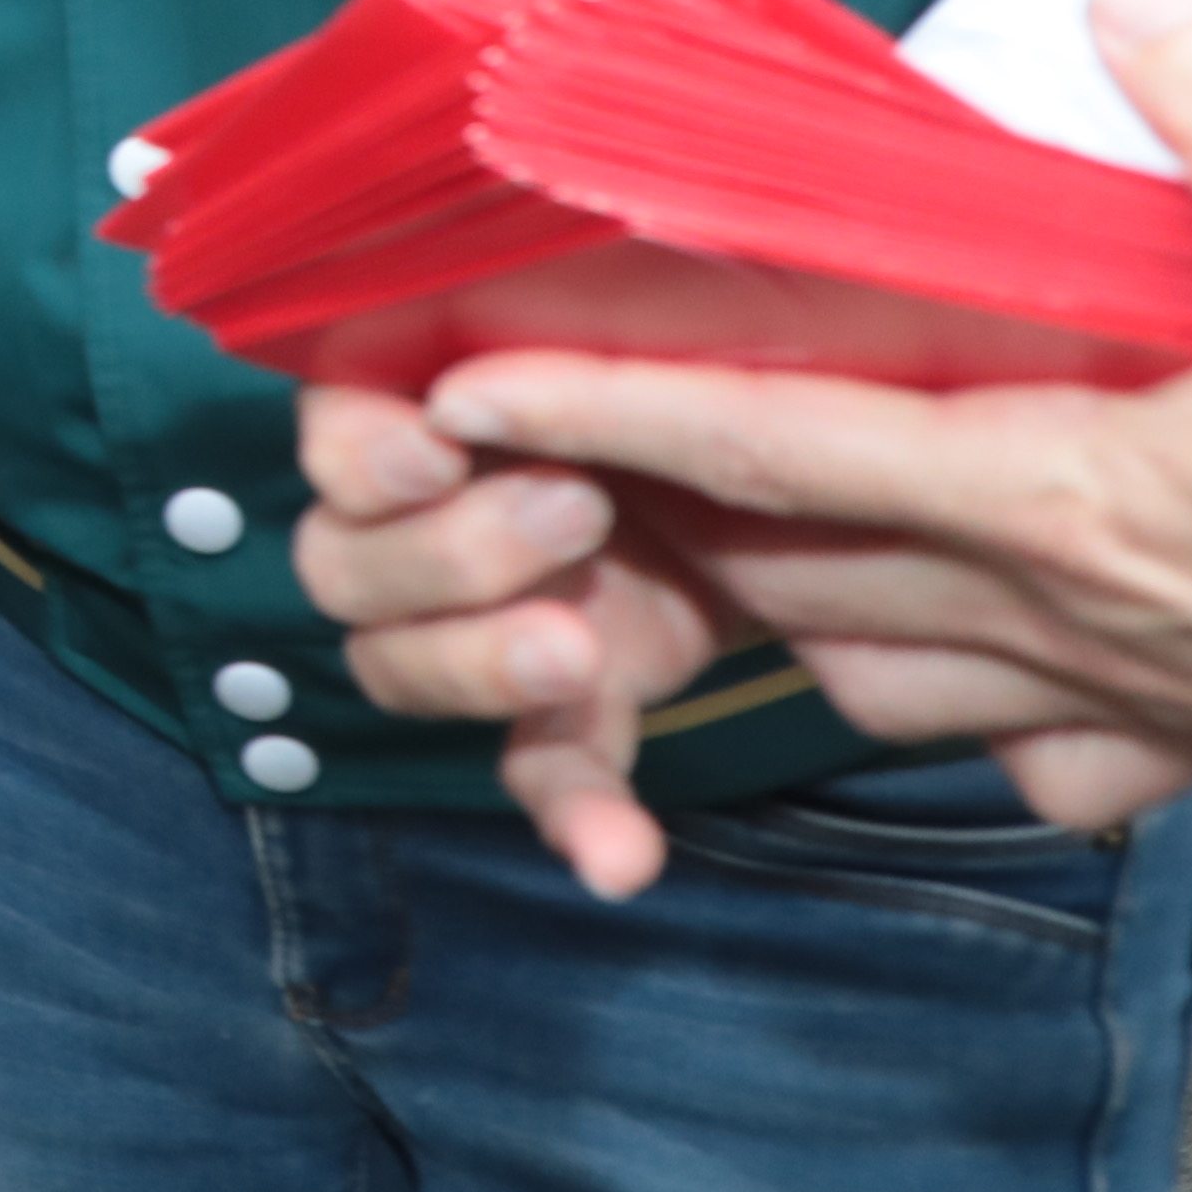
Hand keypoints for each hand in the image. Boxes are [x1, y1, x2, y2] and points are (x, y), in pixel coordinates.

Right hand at [290, 381, 758, 895]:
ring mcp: (491, 616)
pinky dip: (574, 812)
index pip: (338, 424)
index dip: (363, 449)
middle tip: (580, 515)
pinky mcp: (573, 705)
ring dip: (476, 666)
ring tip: (579, 652)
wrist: (853, 476)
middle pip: (345, 560)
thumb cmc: (760, 372)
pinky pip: (539, 768)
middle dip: (445, 551)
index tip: (436, 449)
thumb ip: (593, 349)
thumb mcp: (680, 335)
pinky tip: (619, 856)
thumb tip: (498, 362)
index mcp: (446, 394)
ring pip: (399, 665)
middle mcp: (436, 510)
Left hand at [372, 0, 1191, 809]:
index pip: (774, 447)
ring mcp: (1139, 700)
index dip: (607, 410)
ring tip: (733, 534)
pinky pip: (1037, 755)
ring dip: (794, 615)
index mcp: (1070, 498)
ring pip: (883, 680)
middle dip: (657, 522)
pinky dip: (971, 716)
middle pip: (792, 575)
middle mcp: (1067, 616)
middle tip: (556, 460)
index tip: (463, 387)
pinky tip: (974, 667)